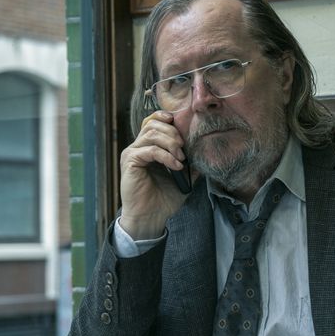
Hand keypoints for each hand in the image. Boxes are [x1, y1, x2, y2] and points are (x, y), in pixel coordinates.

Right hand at [119, 110, 190, 238]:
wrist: (151, 217)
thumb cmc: (163, 199)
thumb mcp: (183, 177)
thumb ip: (191, 162)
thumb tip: (204, 150)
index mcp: (147, 147)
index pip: (152, 122)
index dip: (165, 118)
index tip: (180, 125)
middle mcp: (137, 147)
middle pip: (153, 124)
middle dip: (173, 133)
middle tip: (184, 149)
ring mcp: (132, 153)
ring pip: (151, 133)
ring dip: (171, 143)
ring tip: (181, 158)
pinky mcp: (130, 161)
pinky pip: (150, 150)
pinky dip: (166, 156)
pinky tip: (176, 166)